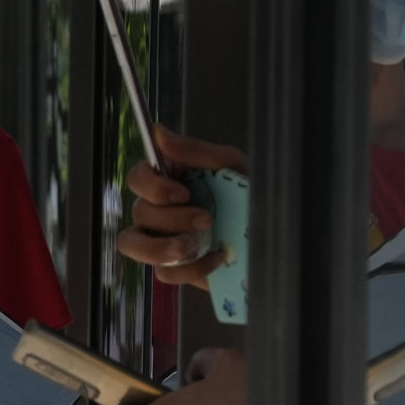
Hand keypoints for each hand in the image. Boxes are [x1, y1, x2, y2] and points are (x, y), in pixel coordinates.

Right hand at [115, 126, 247, 288]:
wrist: (270, 231)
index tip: (182, 192)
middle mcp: (158, 208)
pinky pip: (164, 272)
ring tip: (194, 247)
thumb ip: (195, 150)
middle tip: (206, 219)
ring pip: (134, 245)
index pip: (137, 177)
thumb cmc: (246, 190)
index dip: (152, 186)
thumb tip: (159, 133)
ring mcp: (162, 239)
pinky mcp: (175, 266)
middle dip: (172, 219)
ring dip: (162, 247)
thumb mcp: (228, 164)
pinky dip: (190, 268)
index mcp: (168, 179)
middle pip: (139, 212)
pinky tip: (216, 258)